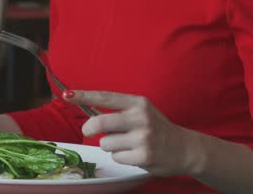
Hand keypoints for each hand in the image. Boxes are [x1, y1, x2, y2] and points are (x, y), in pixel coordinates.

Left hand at [64, 90, 204, 176]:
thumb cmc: (157, 128)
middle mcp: (141, 118)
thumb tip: (89, 109)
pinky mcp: (143, 156)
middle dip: (89, 128)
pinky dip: (120, 157)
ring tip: (126, 145)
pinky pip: (116, 157)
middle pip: (100, 122)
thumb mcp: (142, 111)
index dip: (84, 96)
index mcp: (138, 103)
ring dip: (110, 146)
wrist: (184, 148)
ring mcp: (143, 138)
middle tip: (88, 131)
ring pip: (106, 143)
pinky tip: (134, 154)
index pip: (106, 97)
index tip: (67, 95)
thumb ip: (119, 110)